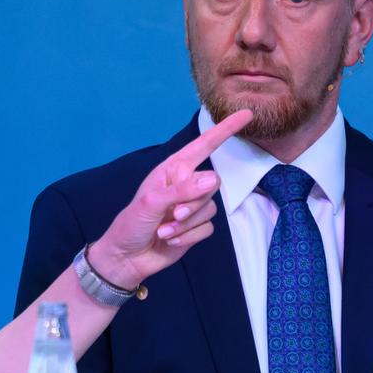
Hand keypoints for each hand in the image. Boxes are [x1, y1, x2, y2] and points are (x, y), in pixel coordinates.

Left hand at [88, 109, 252, 286]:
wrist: (126, 258)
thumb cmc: (131, 223)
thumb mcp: (152, 202)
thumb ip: (183, 190)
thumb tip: (212, 180)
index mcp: (173, 169)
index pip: (204, 145)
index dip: (225, 129)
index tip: (246, 114)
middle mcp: (186, 184)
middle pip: (212, 184)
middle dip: (193, 203)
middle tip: (171, 215)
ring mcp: (192, 206)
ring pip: (210, 209)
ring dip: (186, 225)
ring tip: (164, 231)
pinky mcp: (196, 227)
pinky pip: (207, 229)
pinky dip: (188, 237)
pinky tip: (169, 240)